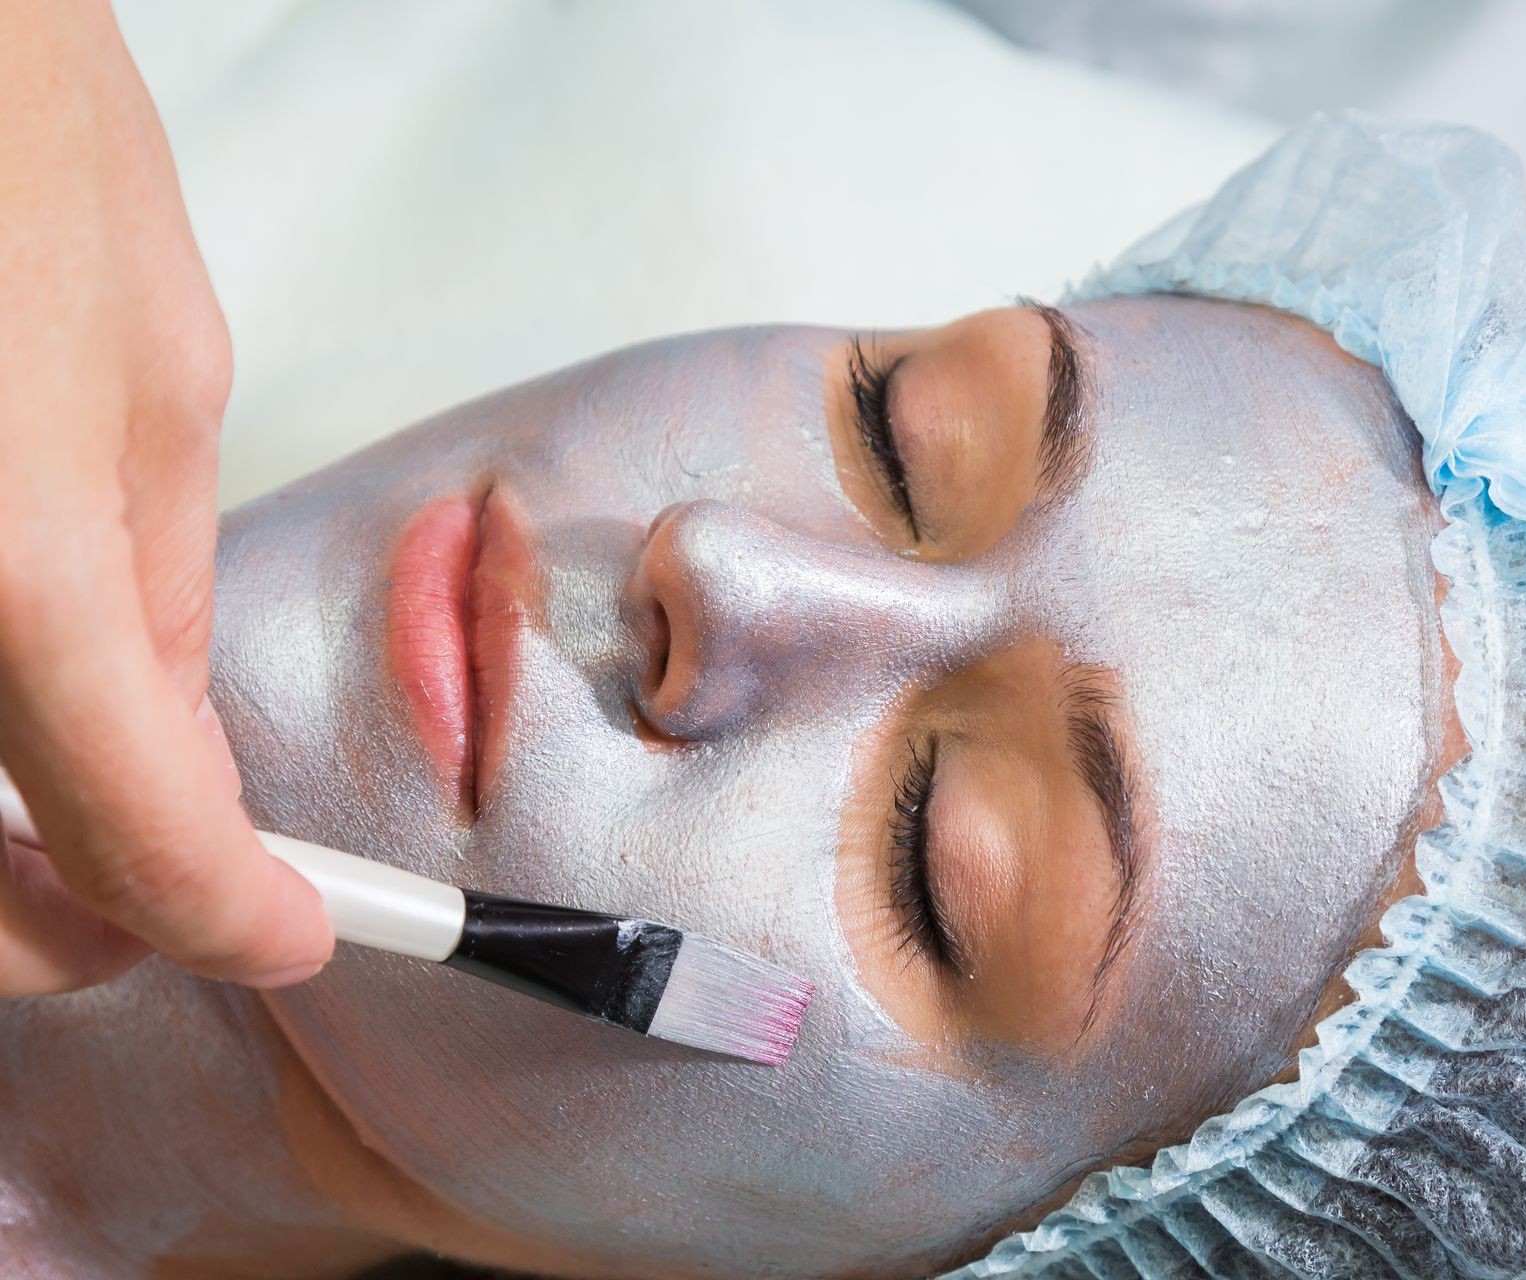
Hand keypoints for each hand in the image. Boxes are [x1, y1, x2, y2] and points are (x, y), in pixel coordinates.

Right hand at [0, 0, 331, 994]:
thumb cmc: (12, 127)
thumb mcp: (157, 370)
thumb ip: (155, 577)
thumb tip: (173, 725)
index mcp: (14, 576)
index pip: (137, 836)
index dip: (226, 913)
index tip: (296, 925)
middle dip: (54, 934)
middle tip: (153, 908)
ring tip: (73, 830)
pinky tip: (9, 714)